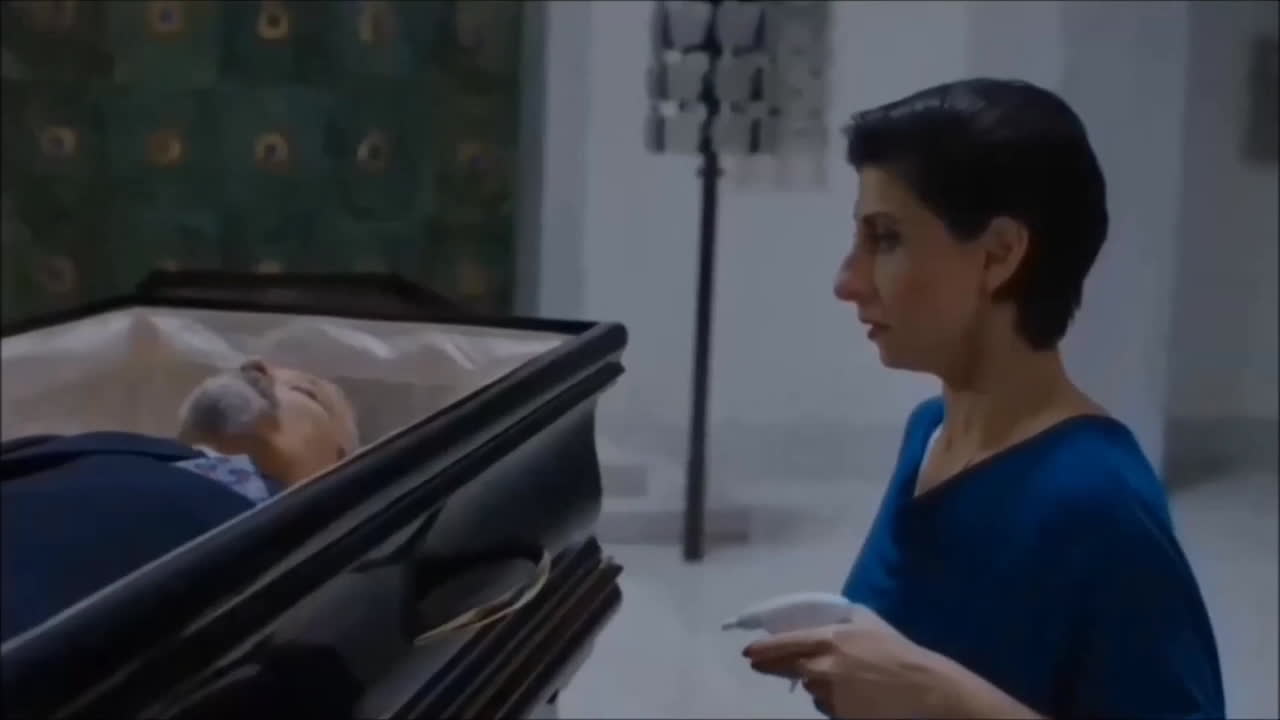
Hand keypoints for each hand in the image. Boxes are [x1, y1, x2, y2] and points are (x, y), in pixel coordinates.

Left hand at [742, 604, 938, 718]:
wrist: (924, 688)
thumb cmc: (898, 651)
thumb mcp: (868, 621)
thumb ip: (841, 617)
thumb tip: (822, 614)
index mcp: (830, 640)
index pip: (786, 644)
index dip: (764, 649)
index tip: (749, 652)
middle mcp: (824, 667)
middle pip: (788, 669)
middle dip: (772, 666)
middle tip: (760, 665)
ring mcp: (831, 694)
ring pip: (811, 688)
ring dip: (815, 682)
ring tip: (842, 678)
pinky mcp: (840, 716)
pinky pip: (826, 706)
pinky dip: (831, 699)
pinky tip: (852, 694)